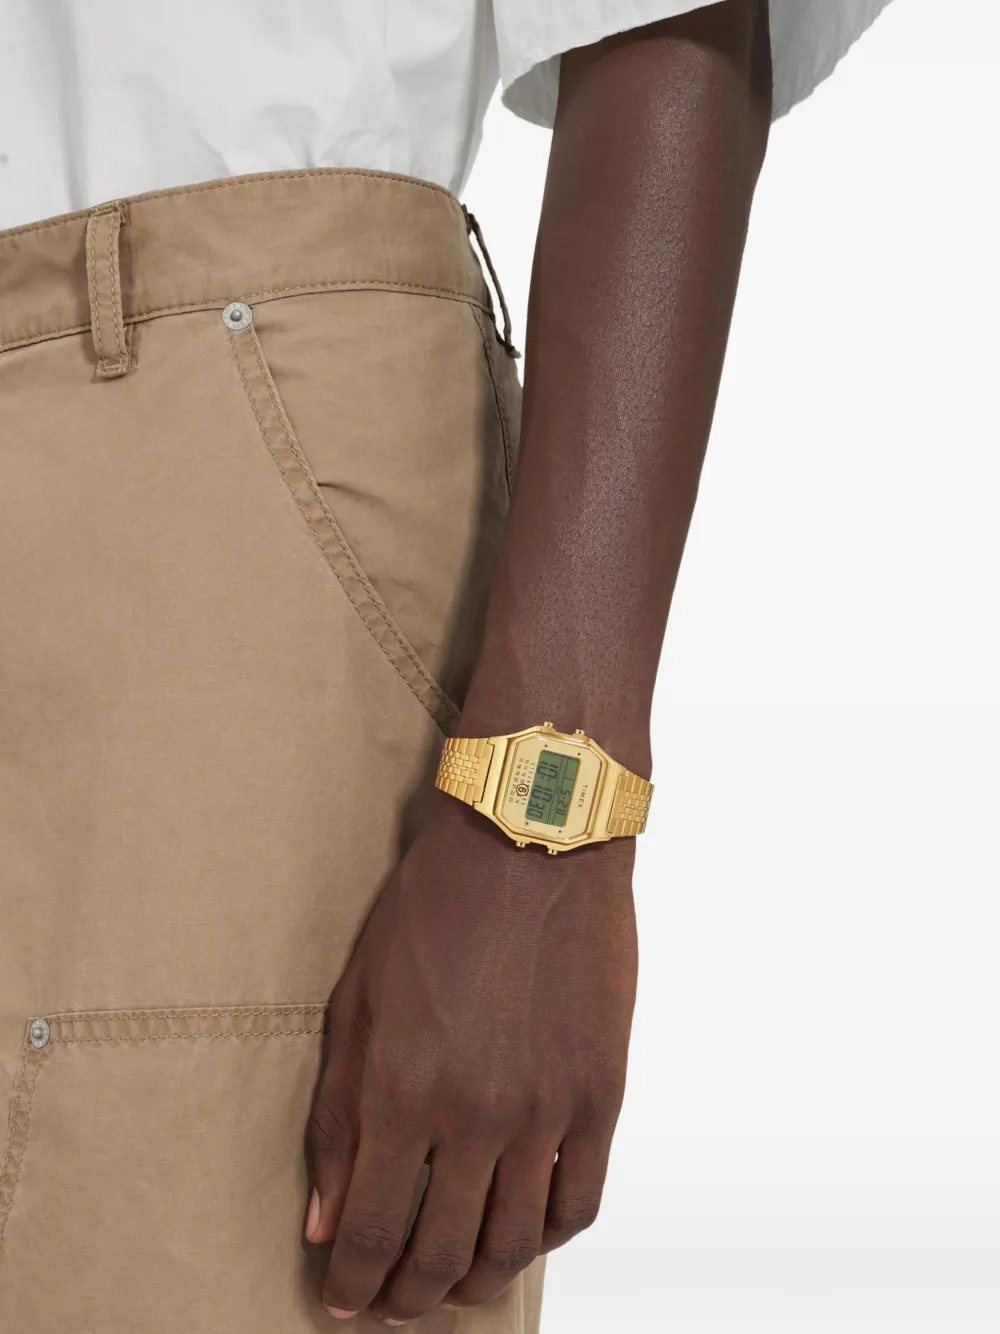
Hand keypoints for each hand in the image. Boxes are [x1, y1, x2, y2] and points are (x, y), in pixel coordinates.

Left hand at [304, 789, 638, 1323]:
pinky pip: (581, 1199)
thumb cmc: (433, 909)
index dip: (356, 1282)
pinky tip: (523, 1235)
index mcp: (405, 1092)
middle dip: (409, 1296)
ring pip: (515, 1243)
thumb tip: (327, 1218)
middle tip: (395, 1303)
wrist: (533, 843)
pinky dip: (548, 1237)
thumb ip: (340, 1115)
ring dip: (477, 1281)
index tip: (345, 1299)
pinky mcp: (600, 1091)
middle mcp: (478, 1116)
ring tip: (455, 1284)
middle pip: (442, 1252)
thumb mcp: (359, 1000)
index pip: (374, 1231)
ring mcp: (547, 1108)